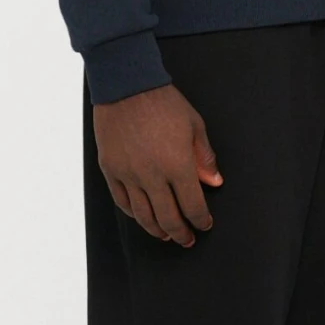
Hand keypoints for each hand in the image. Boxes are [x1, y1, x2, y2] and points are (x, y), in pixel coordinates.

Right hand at [93, 83, 222, 245]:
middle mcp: (152, 175)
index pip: (192, 206)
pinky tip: (143, 217)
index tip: (204, 225)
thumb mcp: (194, 126)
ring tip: (166, 235)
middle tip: (187, 239)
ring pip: (143, 216)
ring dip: (157, 230)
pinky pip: (122, 201)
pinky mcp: (110, 169)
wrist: (126, 86)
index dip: (201, 220)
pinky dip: (134, 214)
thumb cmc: (163, 102)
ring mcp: (128, 174)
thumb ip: (204, 158)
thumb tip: (213, 182)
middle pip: (168, 218)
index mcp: (177, 164)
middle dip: (181, 233)